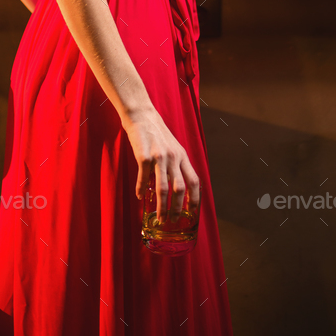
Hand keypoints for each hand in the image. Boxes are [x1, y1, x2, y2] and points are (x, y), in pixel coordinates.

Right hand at [121, 107, 199, 222]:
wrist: (141, 116)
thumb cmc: (157, 133)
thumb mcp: (172, 147)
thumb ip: (176, 164)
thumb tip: (176, 188)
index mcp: (182, 156)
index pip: (194, 181)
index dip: (195, 198)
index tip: (193, 212)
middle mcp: (173, 157)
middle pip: (179, 188)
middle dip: (177, 208)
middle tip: (173, 220)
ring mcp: (159, 157)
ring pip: (163, 188)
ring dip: (162, 206)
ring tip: (159, 218)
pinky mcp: (144, 156)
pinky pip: (144, 178)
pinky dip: (141, 190)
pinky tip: (139, 196)